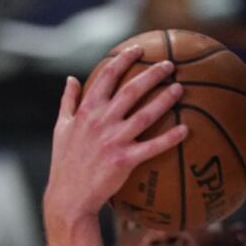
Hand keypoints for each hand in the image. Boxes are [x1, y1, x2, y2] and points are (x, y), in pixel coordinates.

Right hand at [43, 46, 187, 225]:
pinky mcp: (124, 160)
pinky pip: (152, 147)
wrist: (68, 197)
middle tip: (169, 65)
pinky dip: (170, 138)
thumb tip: (71, 79)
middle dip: (152, 74)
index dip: (123, 59)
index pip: (106, 76)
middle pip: (132, 90)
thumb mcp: (60, 128)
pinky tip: (185, 129)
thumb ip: (68, 102)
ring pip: (146, 114)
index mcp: (86, 111)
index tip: (138, 49)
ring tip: (180, 88)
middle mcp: (101, 122)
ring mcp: (114, 140)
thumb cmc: (64, 163)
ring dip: (165, 100)